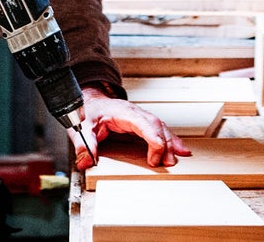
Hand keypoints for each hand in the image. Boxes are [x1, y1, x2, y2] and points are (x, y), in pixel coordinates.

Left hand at [71, 87, 190, 169]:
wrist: (92, 101)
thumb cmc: (89, 112)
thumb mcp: (82, 126)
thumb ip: (84, 144)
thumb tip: (85, 161)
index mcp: (123, 112)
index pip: (142, 122)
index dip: (152, 136)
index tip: (158, 151)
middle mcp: (136, 113)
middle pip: (156, 125)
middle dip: (165, 143)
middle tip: (169, 162)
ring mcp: (141, 117)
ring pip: (161, 127)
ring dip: (172, 142)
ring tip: (182, 156)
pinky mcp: (143, 123)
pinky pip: (160, 130)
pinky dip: (171, 140)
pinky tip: (180, 150)